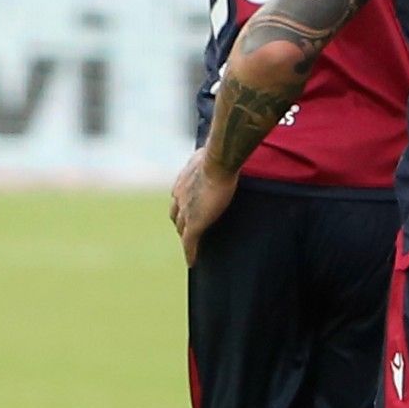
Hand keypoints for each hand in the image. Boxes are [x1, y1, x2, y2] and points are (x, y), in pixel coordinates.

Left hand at [170, 148, 238, 266]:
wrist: (218, 163)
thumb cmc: (221, 153)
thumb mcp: (215, 152)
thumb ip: (218, 154)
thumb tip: (232, 145)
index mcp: (184, 178)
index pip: (180, 195)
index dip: (184, 203)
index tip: (188, 207)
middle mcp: (179, 194)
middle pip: (176, 213)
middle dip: (180, 220)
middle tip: (186, 229)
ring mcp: (186, 210)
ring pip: (181, 227)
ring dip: (185, 235)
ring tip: (191, 244)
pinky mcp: (194, 223)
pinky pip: (189, 243)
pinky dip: (190, 253)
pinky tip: (192, 262)